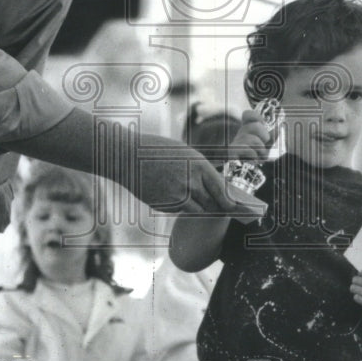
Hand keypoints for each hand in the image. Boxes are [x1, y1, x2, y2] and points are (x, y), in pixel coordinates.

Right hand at [137, 138, 262, 216]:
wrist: (126, 156)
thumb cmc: (154, 151)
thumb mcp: (182, 153)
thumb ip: (197, 170)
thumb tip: (212, 187)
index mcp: (198, 165)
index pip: (222, 189)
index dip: (230, 201)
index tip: (235, 207)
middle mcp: (190, 182)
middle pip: (211, 202)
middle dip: (216, 205)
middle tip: (221, 208)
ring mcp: (176, 196)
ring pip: (196, 210)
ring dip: (198, 207)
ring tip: (193, 199)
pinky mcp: (164, 205)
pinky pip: (179, 210)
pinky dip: (180, 206)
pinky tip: (170, 194)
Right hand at [227, 109, 275, 162]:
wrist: (240, 174)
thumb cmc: (253, 160)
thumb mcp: (265, 148)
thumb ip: (272, 138)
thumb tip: (279, 126)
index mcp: (247, 131)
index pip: (248, 115)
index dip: (256, 116)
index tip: (262, 122)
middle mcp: (240, 134)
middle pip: (257, 126)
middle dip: (264, 137)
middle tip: (262, 147)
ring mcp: (235, 142)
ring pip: (255, 140)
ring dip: (261, 151)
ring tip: (257, 157)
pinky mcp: (232, 151)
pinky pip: (251, 151)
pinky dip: (254, 157)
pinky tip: (251, 161)